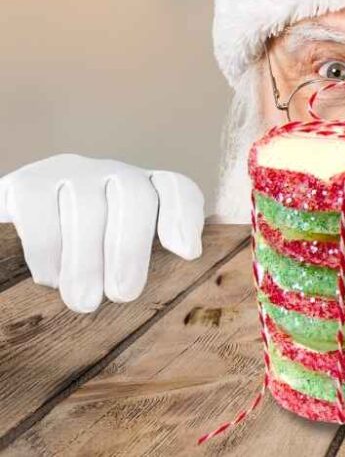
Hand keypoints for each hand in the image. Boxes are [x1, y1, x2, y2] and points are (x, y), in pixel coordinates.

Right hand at [0, 154, 205, 312]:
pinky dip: (46, 249)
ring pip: (87, 207)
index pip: (176, 188)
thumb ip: (149, 259)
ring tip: (84, 302)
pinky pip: (40, 209)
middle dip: (131, 248)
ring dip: (87, 260)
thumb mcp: (121, 256)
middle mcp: (112, 174)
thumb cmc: (86, 253)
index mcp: (145, 189)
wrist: (25, 227)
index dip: (184, 215)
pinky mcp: (28, 183)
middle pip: (135, 197)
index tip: (188, 253)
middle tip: (123, 295)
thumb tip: (186, 258)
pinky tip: (50, 278)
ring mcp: (71, 173)